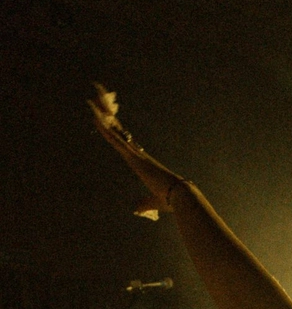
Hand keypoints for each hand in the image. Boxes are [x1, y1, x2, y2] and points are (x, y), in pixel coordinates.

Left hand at [88, 84, 186, 217]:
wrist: (182, 197)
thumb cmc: (172, 201)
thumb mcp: (154, 204)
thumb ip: (144, 205)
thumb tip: (137, 210)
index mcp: (142, 162)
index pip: (125, 142)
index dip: (115, 130)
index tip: (107, 118)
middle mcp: (138, 154)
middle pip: (119, 131)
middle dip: (108, 115)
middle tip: (98, 98)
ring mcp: (136, 154)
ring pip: (115, 132)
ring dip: (103, 117)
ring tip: (91, 101)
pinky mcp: (134, 158)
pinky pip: (116, 141)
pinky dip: (106, 130)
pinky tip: (96, 118)